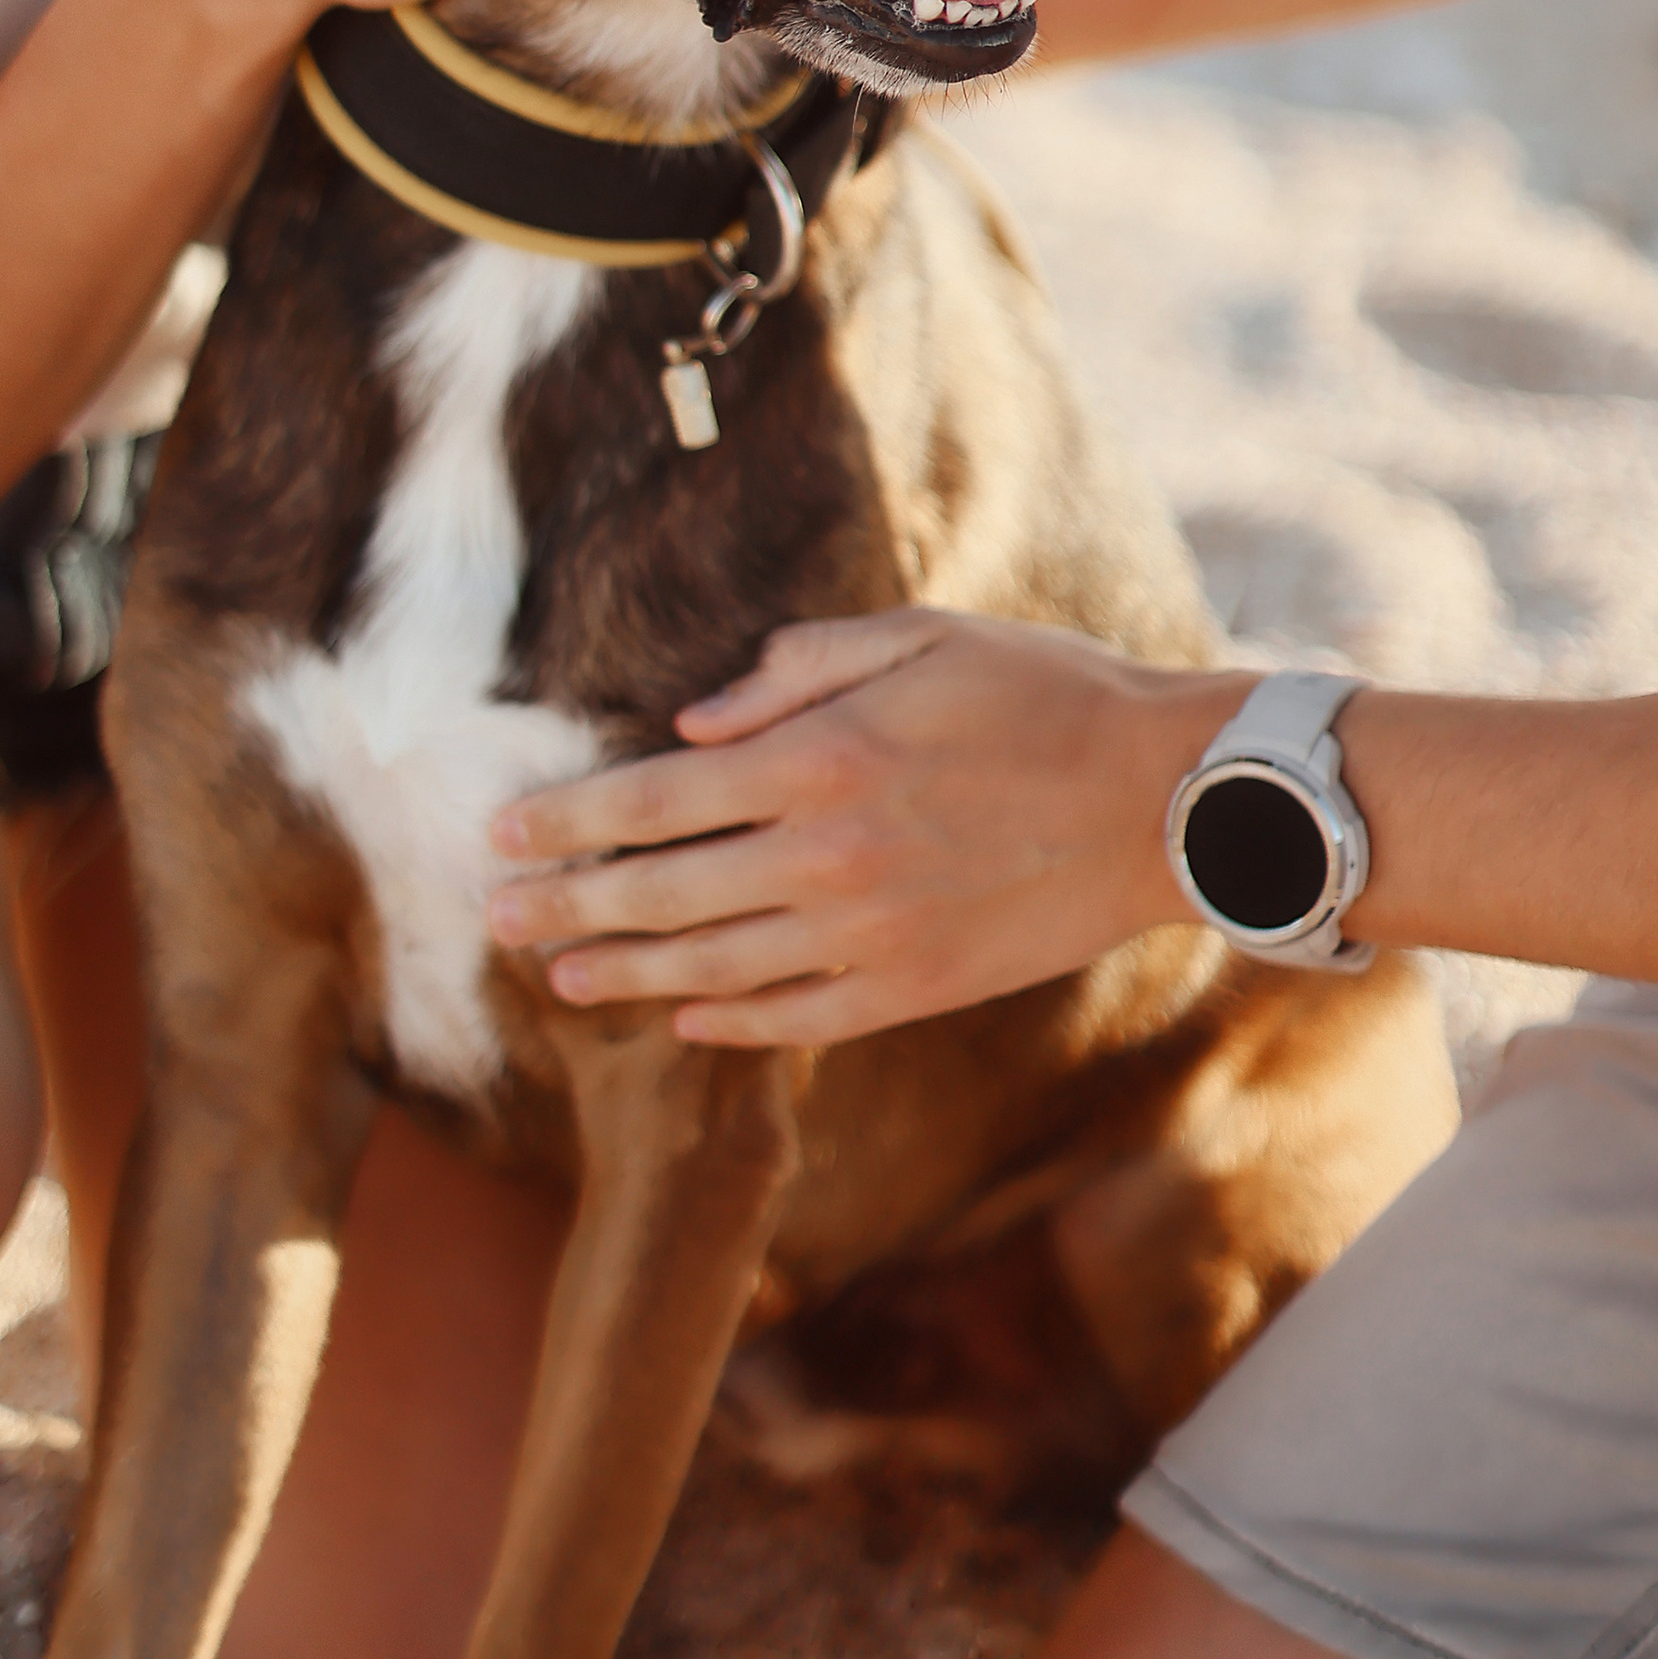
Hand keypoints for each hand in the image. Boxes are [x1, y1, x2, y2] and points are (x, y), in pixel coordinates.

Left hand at [485, 609, 1248, 1046]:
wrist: (1166, 798)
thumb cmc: (1043, 691)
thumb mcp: (920, 635)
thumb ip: (797, 670)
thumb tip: (693, 725)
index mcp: (821, 759)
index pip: (651, 801)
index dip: (564, 821)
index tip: (499, 833)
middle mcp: (828, 859)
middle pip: (658, 893)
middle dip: (564, 905)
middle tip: (491, 918)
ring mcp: (869, 937)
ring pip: (711, 966)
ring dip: (622, 973)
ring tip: (557, 976)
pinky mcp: (913, 988)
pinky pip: (795, 1019)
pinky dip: (728, 1023)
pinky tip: (682, 1018)